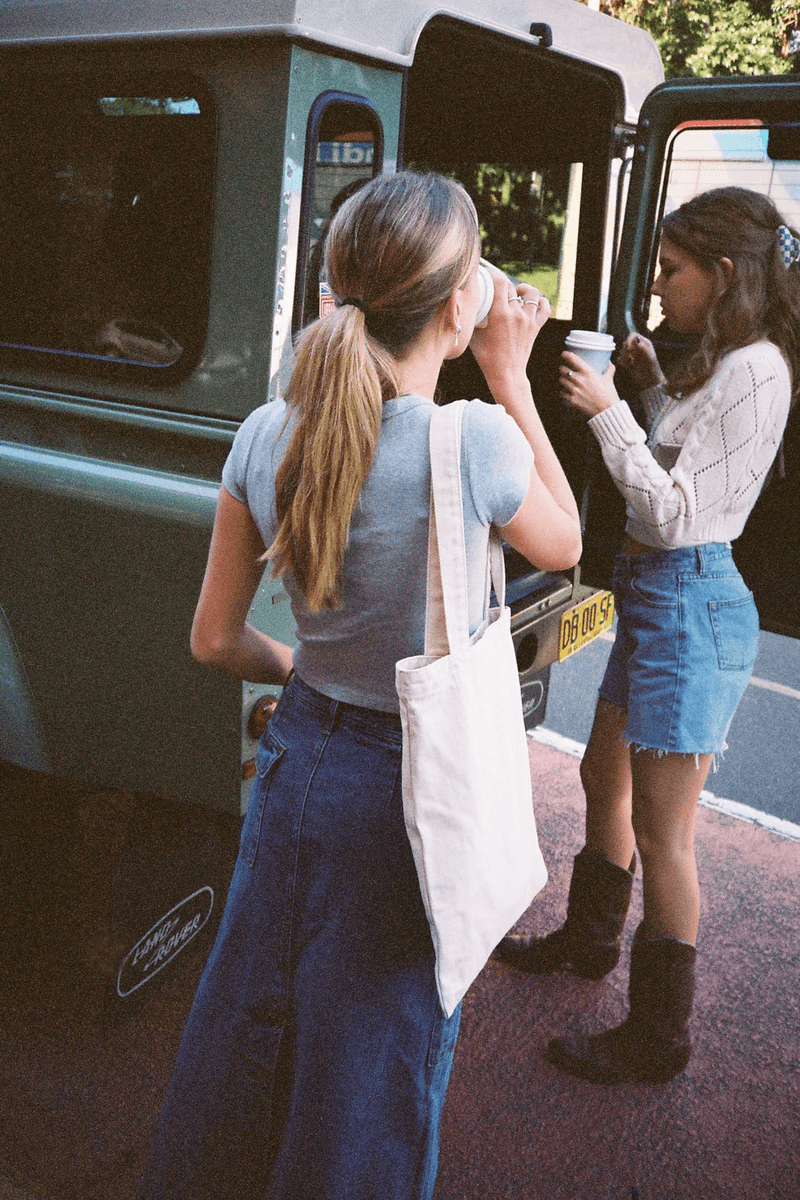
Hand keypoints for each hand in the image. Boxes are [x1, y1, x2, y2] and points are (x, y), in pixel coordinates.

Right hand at [469, 266, 549, 396]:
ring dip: (524, 290)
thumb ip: (470, 320)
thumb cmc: (487, 358)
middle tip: (496, 287)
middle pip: (511, 286)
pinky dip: (541, 302)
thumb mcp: (473, 337)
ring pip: (532, 293)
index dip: (493, 274)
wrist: (506, 375)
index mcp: (499, 314)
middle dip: (503, 284)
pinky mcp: (536, 327)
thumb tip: (462, 306)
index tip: (487, 274)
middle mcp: (516, 314)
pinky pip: (545, 308)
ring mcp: (528, 320)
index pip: (499, 282)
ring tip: (517, 293)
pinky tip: (532, 303)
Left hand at [559, 352, 619, 416]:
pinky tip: (566, 391)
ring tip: (565, 380)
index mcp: (587, 372)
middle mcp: (578, 379)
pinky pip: (561, 392)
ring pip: (561, 380)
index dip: (565, 355)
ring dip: (562, 379)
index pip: (571, 358)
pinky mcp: (571, 399)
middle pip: (562, 369)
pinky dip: (563, 391)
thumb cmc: (609, 394)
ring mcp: (574, 390)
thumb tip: (608, 362)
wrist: (607, 410)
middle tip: (564, 369)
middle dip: (562, 368)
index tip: (564, 354)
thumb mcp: (609, 378)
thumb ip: (609, 369)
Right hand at [617, 332, 664, 389]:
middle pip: (625, 342)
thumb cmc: (653, 369)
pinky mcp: (627, 362)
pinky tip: (628, 366)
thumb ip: (643, 347)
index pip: (633, 335)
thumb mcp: (649, 357)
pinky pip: (620, 359)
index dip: (629, 340)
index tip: (628, 347)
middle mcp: (637, 347)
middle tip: (629, 357)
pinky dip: (622, 362)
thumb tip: (635, 338)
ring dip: (623, 356)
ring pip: (622, 351)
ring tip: (630, 363)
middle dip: (625, 349)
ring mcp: (632, 355)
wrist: (650, 382)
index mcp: (644, 343)